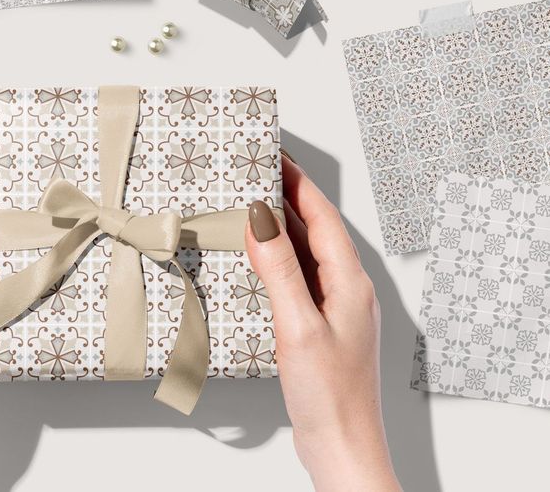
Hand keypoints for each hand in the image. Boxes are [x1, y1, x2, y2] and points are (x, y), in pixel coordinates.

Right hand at [246, 152, 400, 491]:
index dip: (299, 181)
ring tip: (255, 203)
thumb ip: (280, 269)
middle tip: (259, 171)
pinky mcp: (322, 325)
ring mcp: (336, 307)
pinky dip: (280, 258)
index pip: (322, 215)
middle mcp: (348, 289)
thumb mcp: (298, 326)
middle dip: (289, 196)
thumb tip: (262, 218)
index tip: (276, 155)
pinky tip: (260, 259)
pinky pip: (301, 276)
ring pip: (308, 252)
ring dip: (283, 226)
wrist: (343, 449)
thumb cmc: (330, 396)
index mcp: (350, 282)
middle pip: (317, 229)